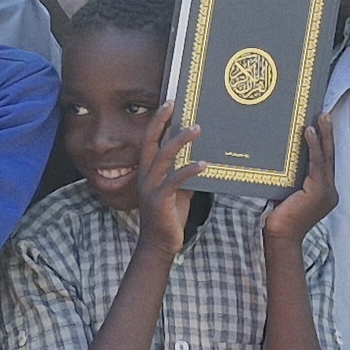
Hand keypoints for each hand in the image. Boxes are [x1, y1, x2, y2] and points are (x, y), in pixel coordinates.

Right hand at [129, 108, 205, 251]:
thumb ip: (183, 175)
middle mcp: (145, 176)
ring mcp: (151, 188)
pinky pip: (175, 180)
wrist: (159, 245)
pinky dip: (189, 170)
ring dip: (180, 141)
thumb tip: (199, 161)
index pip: (149, 141)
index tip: (168, 104)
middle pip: (150, 142)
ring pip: (163, 157)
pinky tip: (204, 163)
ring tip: (196, 128)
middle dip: (161, 122)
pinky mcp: (160, 200)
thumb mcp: (177, 192)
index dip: (157, 122)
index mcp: (147, 172)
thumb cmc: (169, 217)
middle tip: (174, 105)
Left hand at [265, 116, 337, 244]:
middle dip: (329, 134)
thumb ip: (294, 179)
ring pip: (326, 158)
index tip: (322, 125)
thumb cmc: (279, 218)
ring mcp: (327, 192)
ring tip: (320, 117)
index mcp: (324, 192)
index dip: (325, 143)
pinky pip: (317, 164)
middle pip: (330, 157)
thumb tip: (286, 159)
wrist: (280, 237)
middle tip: (326, 114)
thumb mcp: (289, 193)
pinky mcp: (319, 192)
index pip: (325, 163)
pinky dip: (314, 147)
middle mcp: (330, 191)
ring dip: (323, 135)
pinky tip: (309, 132)